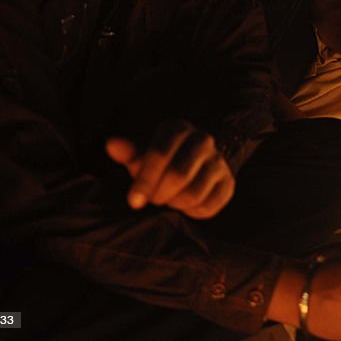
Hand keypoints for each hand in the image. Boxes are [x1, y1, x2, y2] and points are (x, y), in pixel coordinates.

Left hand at [106, 120, 233, 218]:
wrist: (192, 166)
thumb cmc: (160, 162)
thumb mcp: (141, 155)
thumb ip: (129, 152)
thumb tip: (112, 144)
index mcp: (178, 129)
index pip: (160, 153)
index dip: (145, 180)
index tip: (134, 202)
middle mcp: (202, 140)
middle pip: (178, 175)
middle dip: (160, 194)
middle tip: (153, 200)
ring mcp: (218, 161)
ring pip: (194, 193)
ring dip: (175, 204)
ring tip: (170, 199)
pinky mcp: (228, 182)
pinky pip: (209, 206)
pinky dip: (193, 212)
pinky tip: (186, 204)